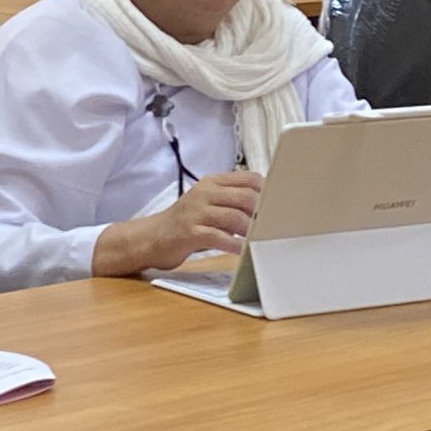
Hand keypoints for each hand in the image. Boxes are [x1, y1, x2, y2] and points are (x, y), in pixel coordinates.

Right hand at [93, 170, 263, 276]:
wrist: (150, 238)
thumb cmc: (186, 224)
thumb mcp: (208, 205)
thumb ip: (232, 202)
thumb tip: (266, 209)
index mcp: (212, 183)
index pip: (249, 178)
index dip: (268, 191)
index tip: (280, 205)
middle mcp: (204, 193)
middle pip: (246, 197)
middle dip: (263, 213)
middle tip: (274, 227)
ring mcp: (196, 212)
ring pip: (235, 217)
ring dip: (252, 231)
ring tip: (261, 240)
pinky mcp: (189, 232)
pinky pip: (219, 237)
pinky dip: (235, 245)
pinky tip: (243, 251)